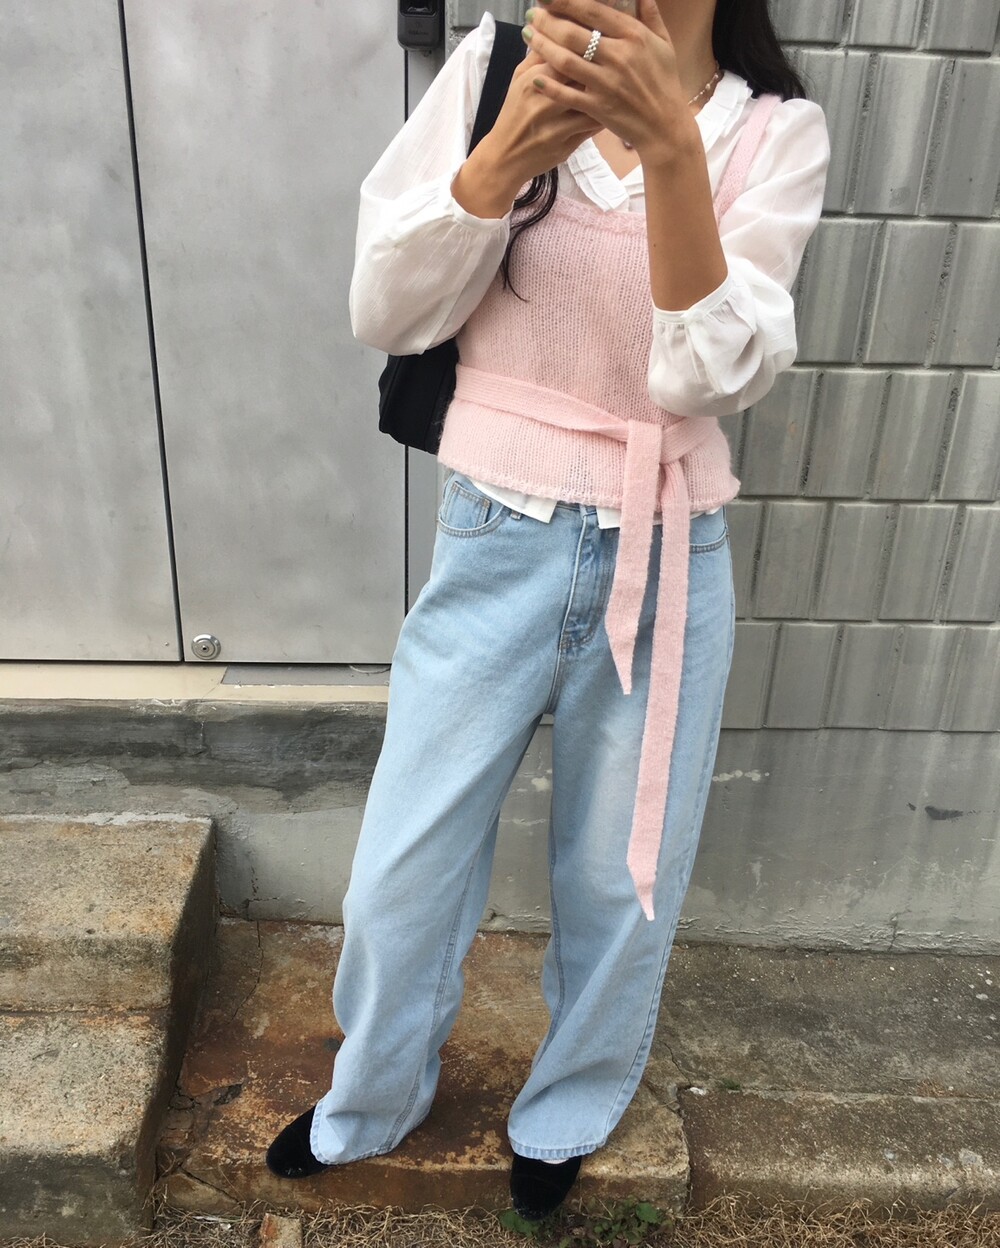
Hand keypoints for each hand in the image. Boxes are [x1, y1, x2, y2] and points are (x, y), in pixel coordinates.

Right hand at [452, 44, 601, 218]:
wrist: (505, 157)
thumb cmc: (514, 114)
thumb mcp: (518, 80)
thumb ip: (538, 55)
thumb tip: (555, 28)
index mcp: (532, 81)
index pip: (567, 53)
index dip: (586, 45)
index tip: (598, 41)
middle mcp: (544, 103)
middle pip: (583, 76)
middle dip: (600, 67)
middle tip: (614, 61)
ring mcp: (556, 127)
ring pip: (592, 103)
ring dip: (607, 93)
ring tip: (616, 84)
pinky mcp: (566, 146)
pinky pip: (592, 128)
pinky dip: (604, 115)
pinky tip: (611, 107)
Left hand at [522, 0, 700, 164]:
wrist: (665, 126)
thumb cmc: (664, 83)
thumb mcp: (663, 43)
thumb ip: (650, 14)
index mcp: (633, 36)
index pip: (592, 11)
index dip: (566, 1)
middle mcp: (618, 57)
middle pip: (573, 33)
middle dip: (547, 21)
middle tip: (531, 15)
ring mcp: (607, 83)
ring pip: (566, 61)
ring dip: (542, 46)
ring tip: (528, 36)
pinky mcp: (598, 107)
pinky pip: (567, 94)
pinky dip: (549, 85)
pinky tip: (534, 76)